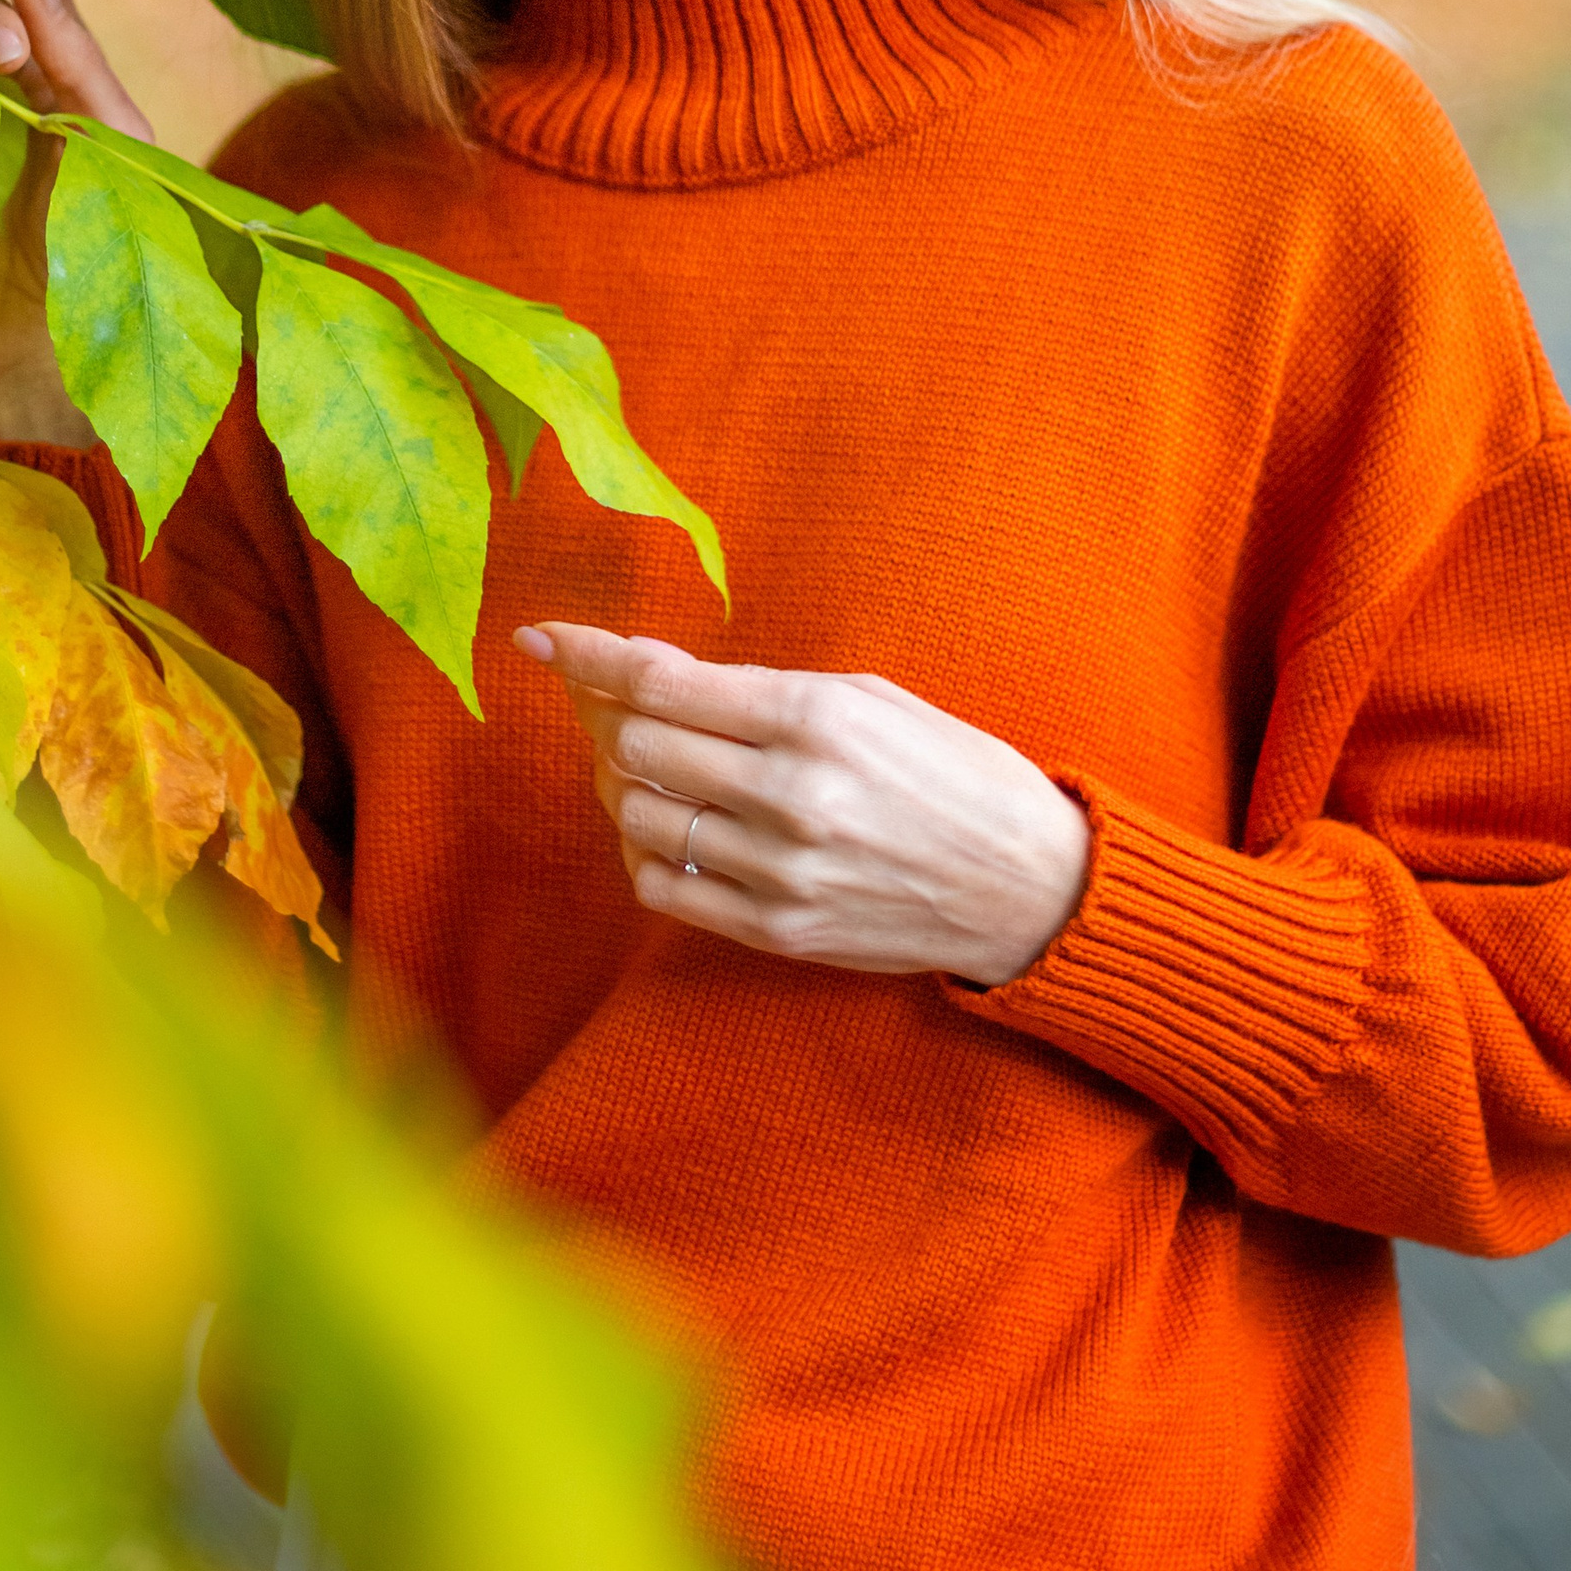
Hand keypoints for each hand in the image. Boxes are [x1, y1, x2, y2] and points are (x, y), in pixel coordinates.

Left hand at [517, 624, 1091, 985]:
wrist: (1027, 886)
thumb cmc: (949, 770)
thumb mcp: (866, 698)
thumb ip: (753, 688)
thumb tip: (643, 671)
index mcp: (817, 718)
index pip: (662, 682)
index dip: (588, 655)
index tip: (542, 638)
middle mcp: (793, 795)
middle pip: (636, 748)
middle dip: (613, 720)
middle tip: (619, 708)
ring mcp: (783, 872)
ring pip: (641, 818)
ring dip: (628, 786)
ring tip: (653, 768)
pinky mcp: (780, 931)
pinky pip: (665, 888)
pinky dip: (646, 852)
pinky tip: (668, 828)